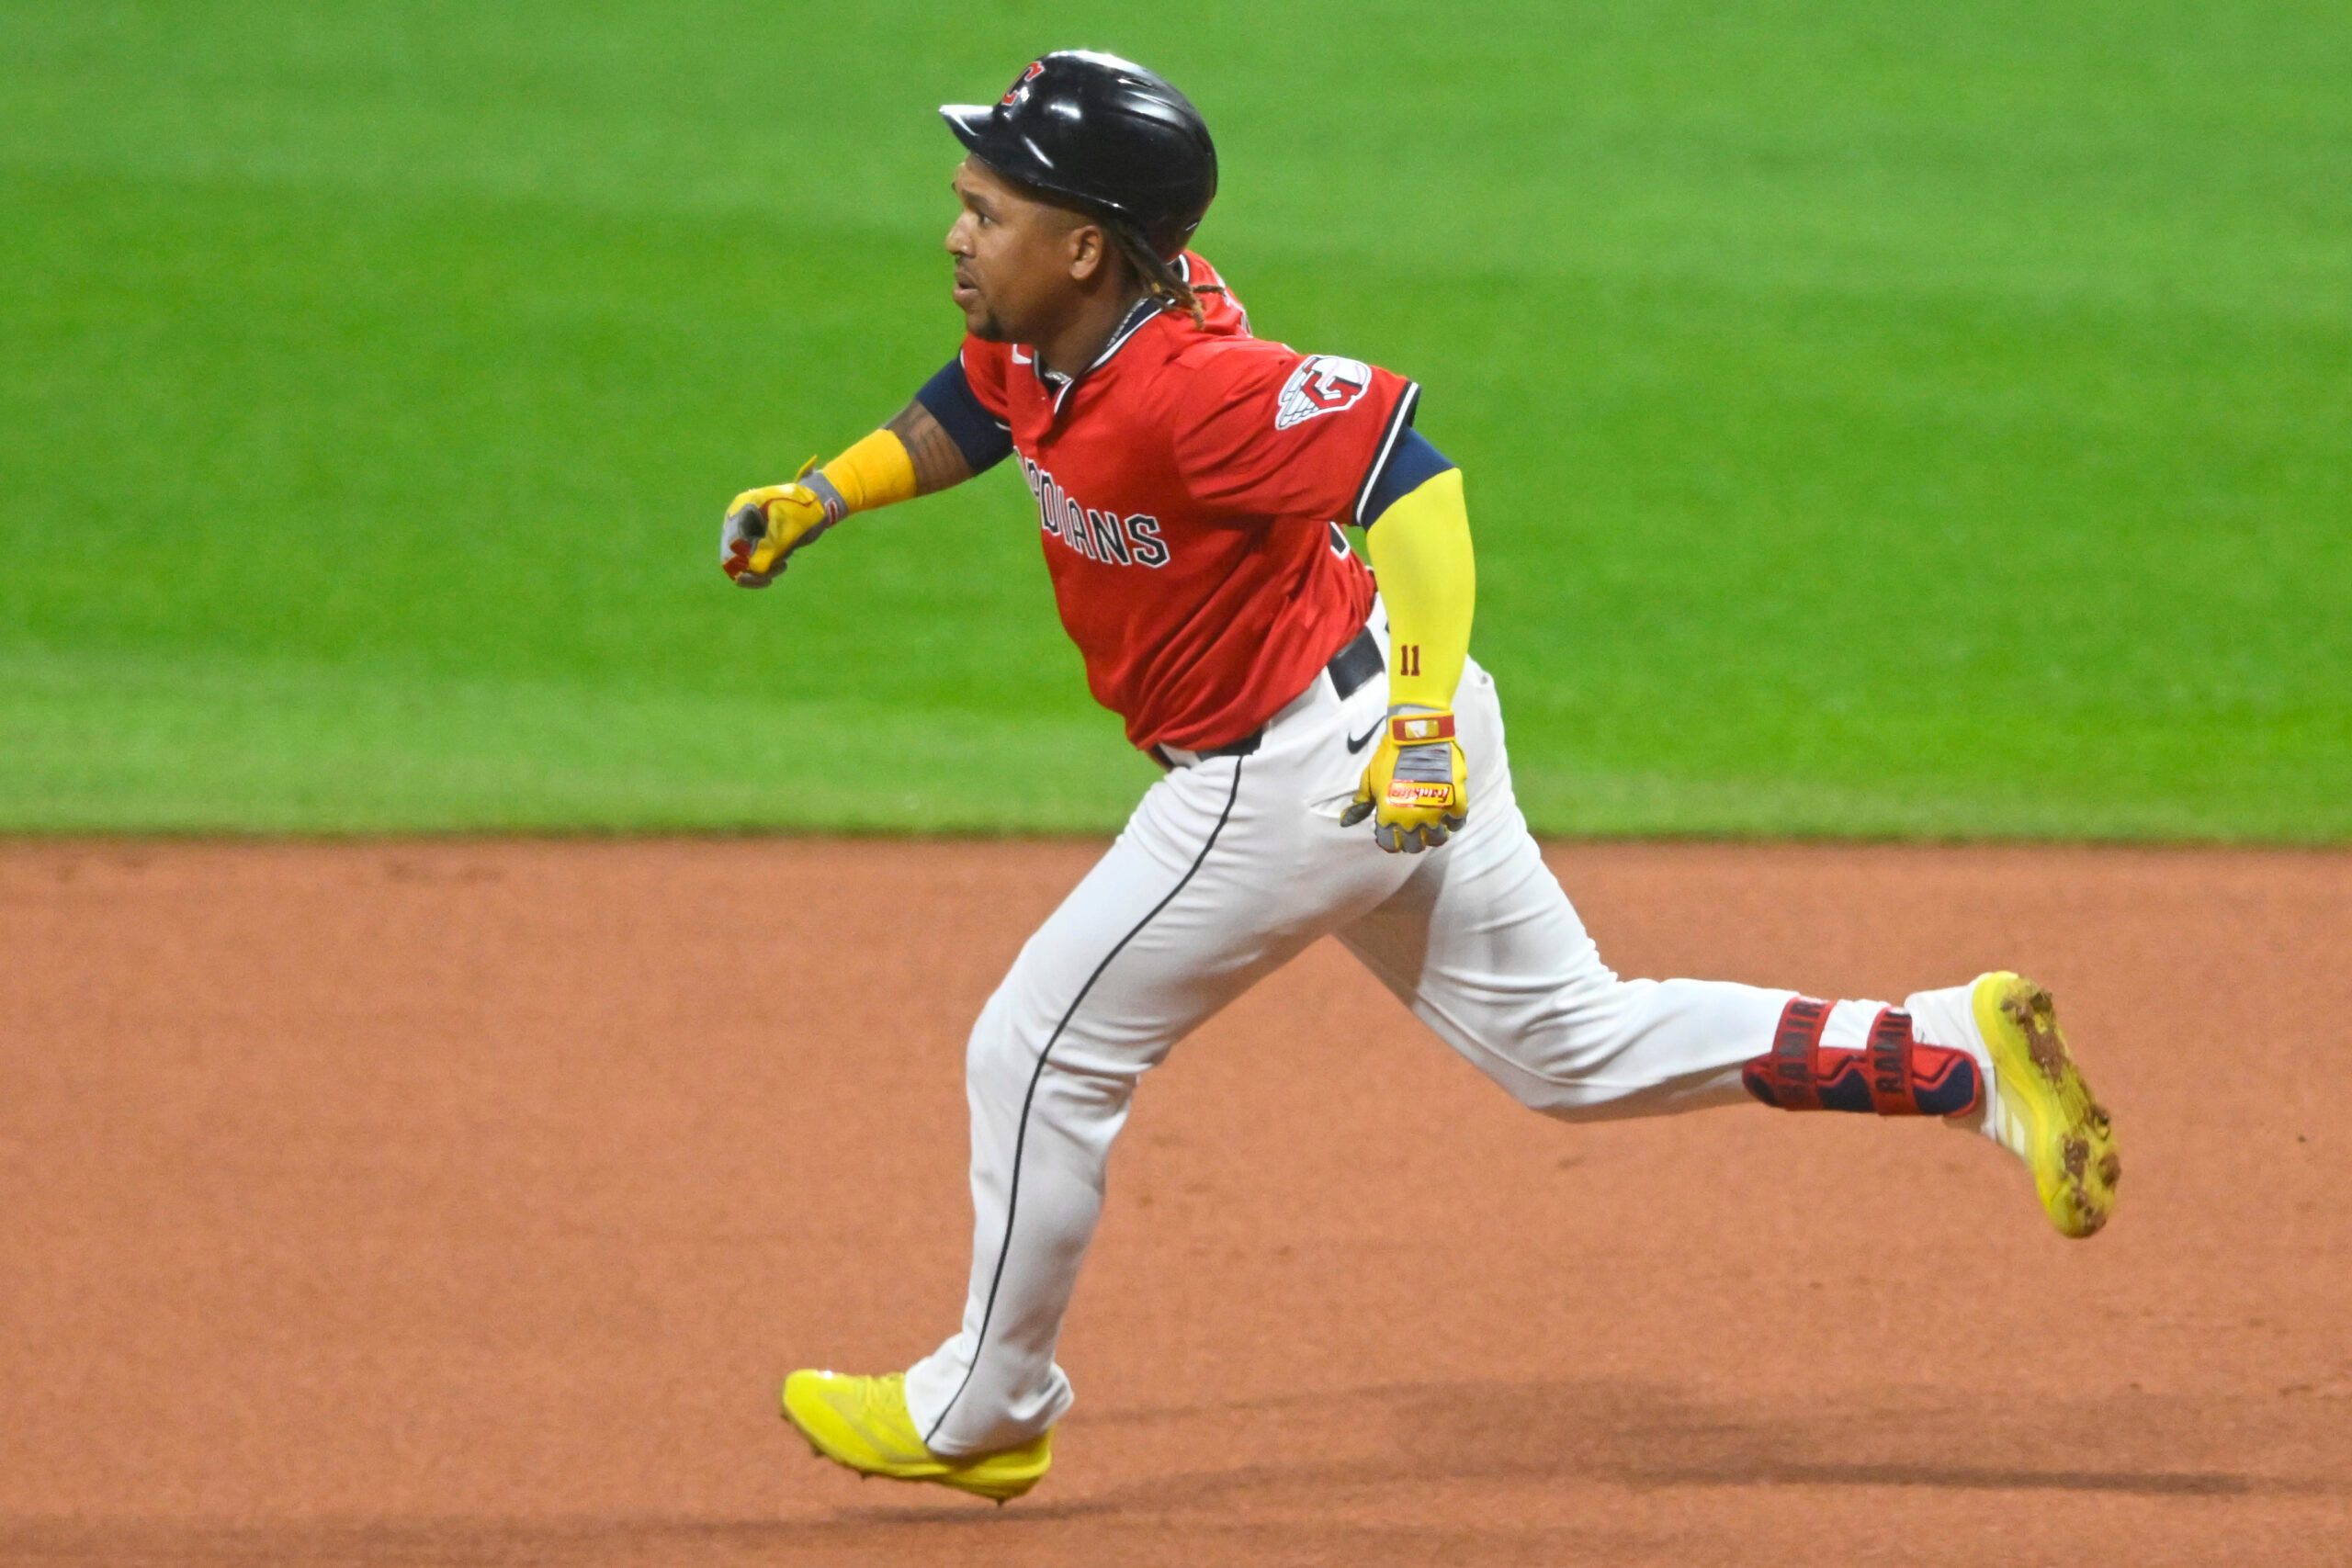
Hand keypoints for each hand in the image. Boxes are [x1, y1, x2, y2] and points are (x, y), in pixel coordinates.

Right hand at [721, 456, 838, 586]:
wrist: (817, 505)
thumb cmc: (803, 510)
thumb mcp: (788, 526)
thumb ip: (771, 545)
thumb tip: (754, 568)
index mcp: (743, 509)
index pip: (732, 539)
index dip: (742, 557)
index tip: (760, 565)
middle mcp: (740, 522)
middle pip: (731, 555)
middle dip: (750, 569)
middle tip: (770, 576)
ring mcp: (747, 533)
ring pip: (742, 563)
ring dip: (759, 572)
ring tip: (782, 566)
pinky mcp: (757, 543)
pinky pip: (752, 564)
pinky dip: (765, 570)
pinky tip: (782, 566)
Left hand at [1341, 707, 1468, 852]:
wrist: (1418, 734)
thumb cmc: (1390, 755)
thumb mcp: (1370, 778)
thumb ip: (1362, 803)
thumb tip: (1346, 822)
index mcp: (1388, 815)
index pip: (1390, 844)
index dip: (1392, 841)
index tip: (1395, 834)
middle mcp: (1411, 819)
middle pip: (1414, 846)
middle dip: (1413, 841)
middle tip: (1415, 830)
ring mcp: (1435, 812)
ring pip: (1437, 839)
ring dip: (1434, 835)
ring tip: (1433, 824)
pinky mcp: (1456, 801)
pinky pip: (1457, 822)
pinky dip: (1453, 821)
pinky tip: (1449, 814)